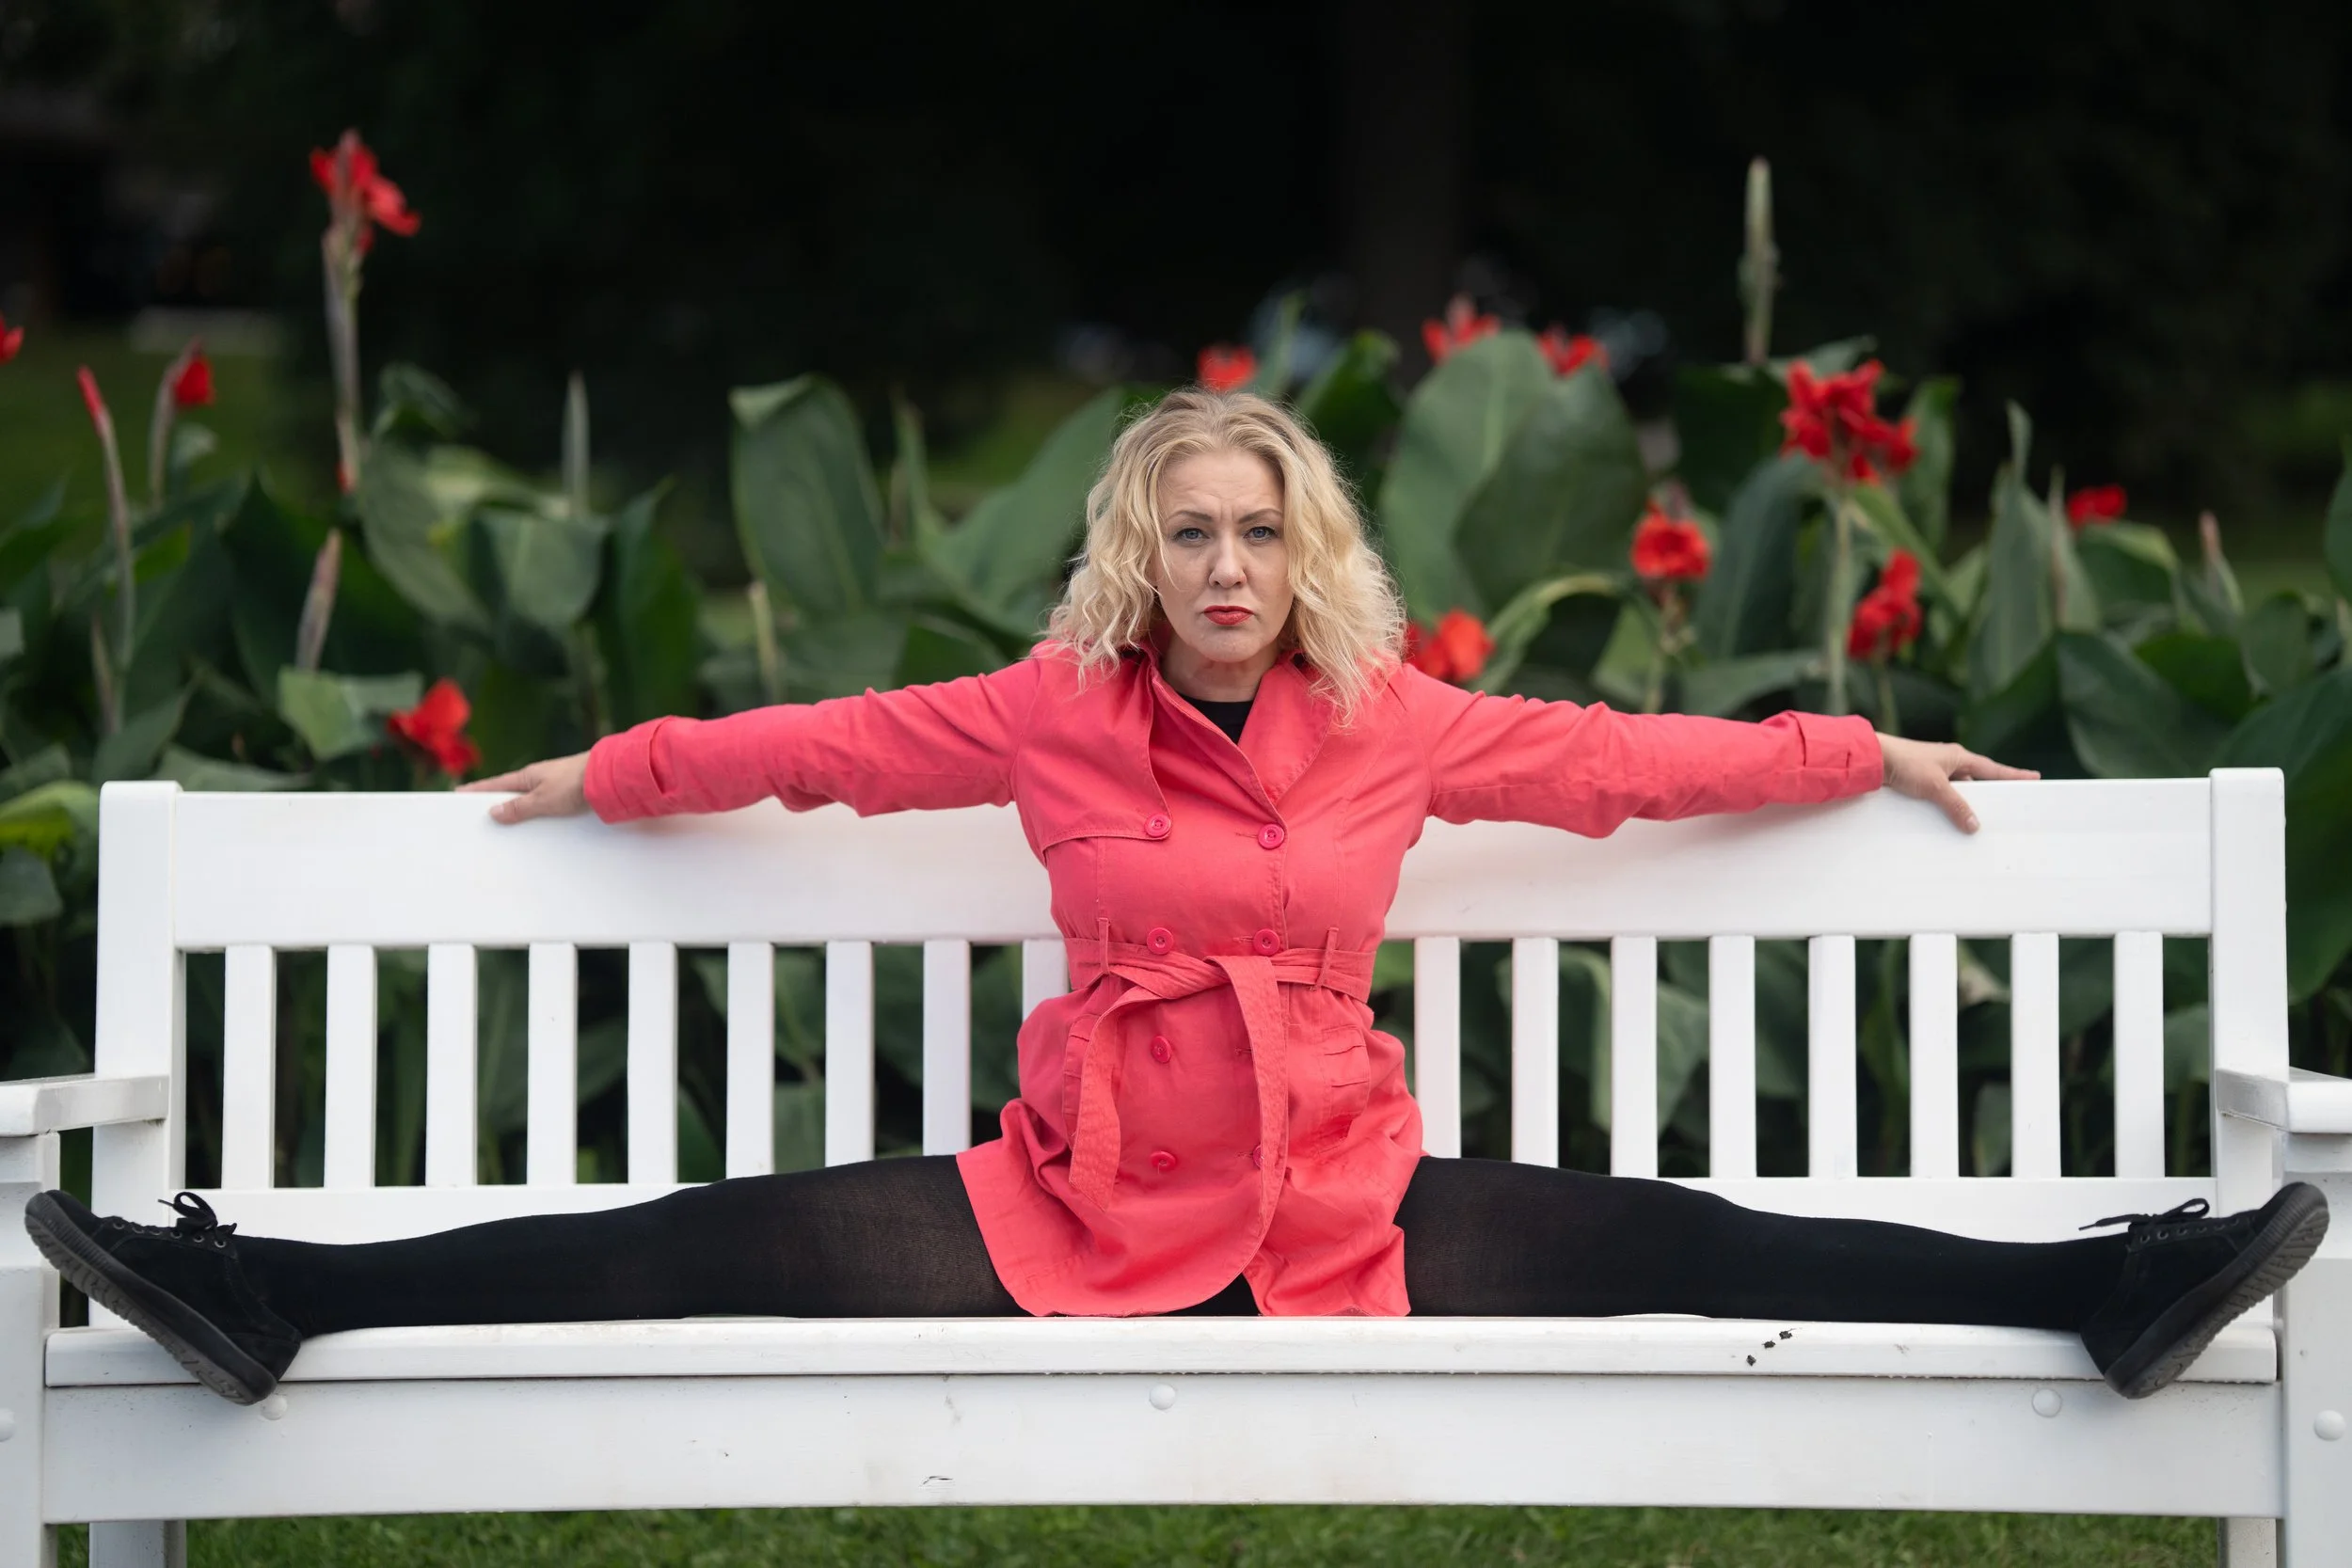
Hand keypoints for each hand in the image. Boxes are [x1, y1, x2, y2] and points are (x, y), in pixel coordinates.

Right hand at [458, 752, 590, 824]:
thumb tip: (493, 811)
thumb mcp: (543, 799)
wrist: (610, 777)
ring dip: (518, 811)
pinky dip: (536, 815)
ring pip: (529, 801)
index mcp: (528, 777)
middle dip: (496, 803)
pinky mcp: (569, 795)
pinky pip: (546, 807)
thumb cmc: (576, 783)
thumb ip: (519, 808)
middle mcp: (540, 780)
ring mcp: (554, 787)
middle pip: (511, 794)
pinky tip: (537, 826)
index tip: (458, 794)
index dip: (476, 791)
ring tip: (504, 827)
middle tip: (478, 815)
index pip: (495, 785)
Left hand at [1876, 734, 2038, 832]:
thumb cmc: (1905, 763)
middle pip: (1977, 781)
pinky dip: (1946, 806)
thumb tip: (1974, 825)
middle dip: (1990, 794)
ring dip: (1964, 804)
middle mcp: (1949, 762)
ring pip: (1957, 790)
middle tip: (2006, 807)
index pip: (1994, 769)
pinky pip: (1941, 796)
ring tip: (1974, 821)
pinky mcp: (1919, 780)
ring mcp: (1934, 771)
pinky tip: (1946, 819)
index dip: (2014, 775)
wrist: (1873, 759)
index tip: (2034, 777)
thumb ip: (1956, 806)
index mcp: (1959, 757)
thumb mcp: (1935, 787)